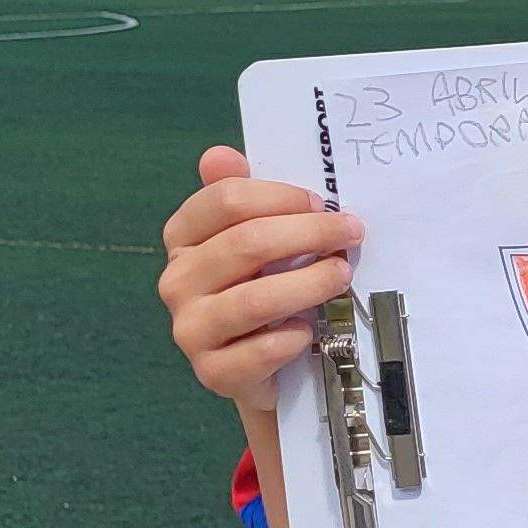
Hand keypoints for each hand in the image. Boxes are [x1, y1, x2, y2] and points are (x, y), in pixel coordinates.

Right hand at [157, 146, 364, 403]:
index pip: (225, 200)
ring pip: (254, 299)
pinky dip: (291, 338)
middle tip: (351, 233)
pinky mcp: (212, 372)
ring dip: (308, 284)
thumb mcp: (257, 240)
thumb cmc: (264, 289)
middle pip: (246, 243)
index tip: (322, 204)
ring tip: (341, 275)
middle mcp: (177, 281)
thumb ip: (242, 198)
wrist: (262, 369)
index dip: (281, 197)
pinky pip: (258, 351)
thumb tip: (219, 154)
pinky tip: (310, 331)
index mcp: (184, 238)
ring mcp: (191, 329)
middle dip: (309, 234)